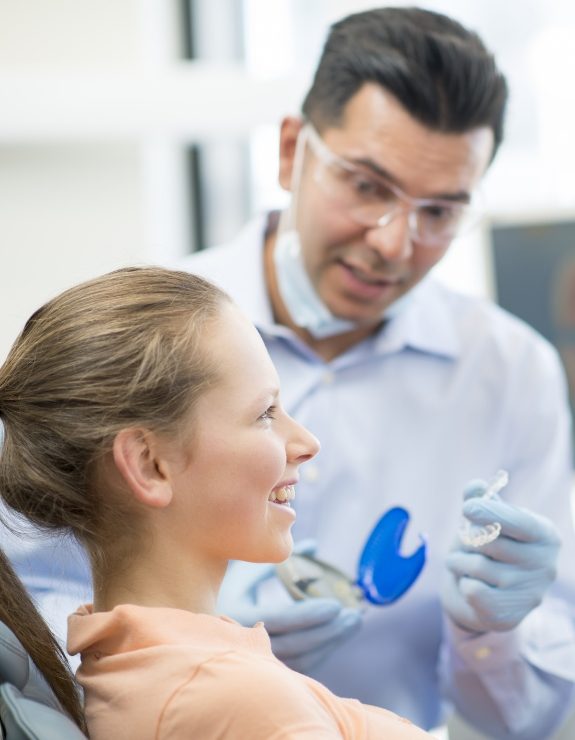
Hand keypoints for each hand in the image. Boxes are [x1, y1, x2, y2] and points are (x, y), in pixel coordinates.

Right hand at [217, 541, 361, 672]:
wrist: (202, 625)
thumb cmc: (227, 586)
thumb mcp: (247, 566)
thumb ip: (278, 557)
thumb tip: (314, 546)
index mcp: (237, 615)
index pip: (280, 620)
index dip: (310, 614)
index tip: (336, 604)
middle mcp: (244, 645)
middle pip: (295, 645)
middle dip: (329, 631)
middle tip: (354, 613)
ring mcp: (257, 662)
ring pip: (301, 660)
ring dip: (331, 642)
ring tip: (354, 620)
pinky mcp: (269, 670)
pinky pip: (300, 666)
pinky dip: (323, 651)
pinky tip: (339, 633)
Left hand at [442, 480, 560, 632]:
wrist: (490, 593)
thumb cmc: (491, 546)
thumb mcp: (488, 519)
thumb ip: (481, 499)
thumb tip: (475, 486)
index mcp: (546, 535)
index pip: (519, 522)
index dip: (491, 512)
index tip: (467, 508)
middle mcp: (546, 566)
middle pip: (490, 542)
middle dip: (466, 537)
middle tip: (466, 541)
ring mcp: (531, 594)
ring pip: (476, 566)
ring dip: (458, 560)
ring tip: (463, 562)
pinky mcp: (511, 616)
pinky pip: (472, 591)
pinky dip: (463, 583)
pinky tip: (472, 584)